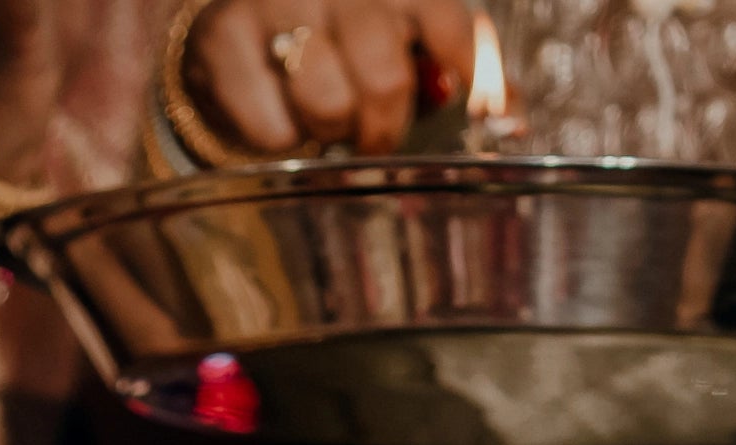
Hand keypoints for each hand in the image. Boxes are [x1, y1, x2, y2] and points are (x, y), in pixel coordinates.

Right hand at [180, 0, 478, 154]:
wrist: (228, 27)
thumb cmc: (332, 39)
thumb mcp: (396, 34)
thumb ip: (453, 65)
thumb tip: (512, 114)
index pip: (445, 21)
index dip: (464, 72)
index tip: (466, 102)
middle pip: (384, 76)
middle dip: (384, 124)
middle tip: (374, 137)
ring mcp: (273, 4)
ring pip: (326, 103)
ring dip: (329, 129)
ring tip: (321, 117)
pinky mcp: (223, 40)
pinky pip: (271, 126)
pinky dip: (281, 139)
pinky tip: (278, 116)